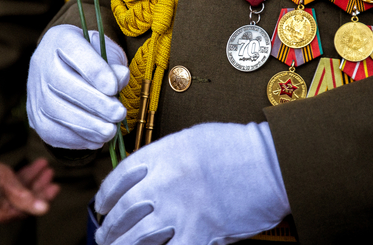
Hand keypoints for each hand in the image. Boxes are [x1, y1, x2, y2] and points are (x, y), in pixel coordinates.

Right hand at [0, 154, 59, 222]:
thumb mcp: (8, 184)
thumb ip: (26, 197)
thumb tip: (44, 209)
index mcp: (3, 213)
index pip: (29, 209)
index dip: (43, 197)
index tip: (55, 186)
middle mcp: (1, 207)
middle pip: (26, 199)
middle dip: (40, 185)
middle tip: (50, 173)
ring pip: (21, 188)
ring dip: (33, 177)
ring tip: (43, 164)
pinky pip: (13, 183)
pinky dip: (23, 174)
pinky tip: (32, 166)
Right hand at [27, 24, 129, 149]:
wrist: (67, 69)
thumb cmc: (93, 58)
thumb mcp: (107, 52)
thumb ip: (113, 63)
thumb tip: (121, 77)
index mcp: (61, 39)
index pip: (74, 51)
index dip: (94, 71)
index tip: (114, 88)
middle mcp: (41, 63)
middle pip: (61, 83)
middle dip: (94, 102)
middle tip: (118, 114)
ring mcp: (34, 91)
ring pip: (55, 110)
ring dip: (86, 125)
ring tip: (111, 131)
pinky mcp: (35, 116)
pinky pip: (51, 131)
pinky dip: (76, 139)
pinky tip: (96, 140)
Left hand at [94, 122, 289, 244]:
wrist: (271, 161)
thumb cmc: (239, 146)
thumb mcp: (193, 137)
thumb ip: (167, 155)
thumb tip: (148, 172)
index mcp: (162, 154)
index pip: (120, 177)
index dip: (106, 195)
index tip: (102, 205)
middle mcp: (165, 181)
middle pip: (124, 211)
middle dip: (110, 228)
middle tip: (105, 236)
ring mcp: (181, 208)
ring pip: (138, 237)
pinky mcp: (200, 231)